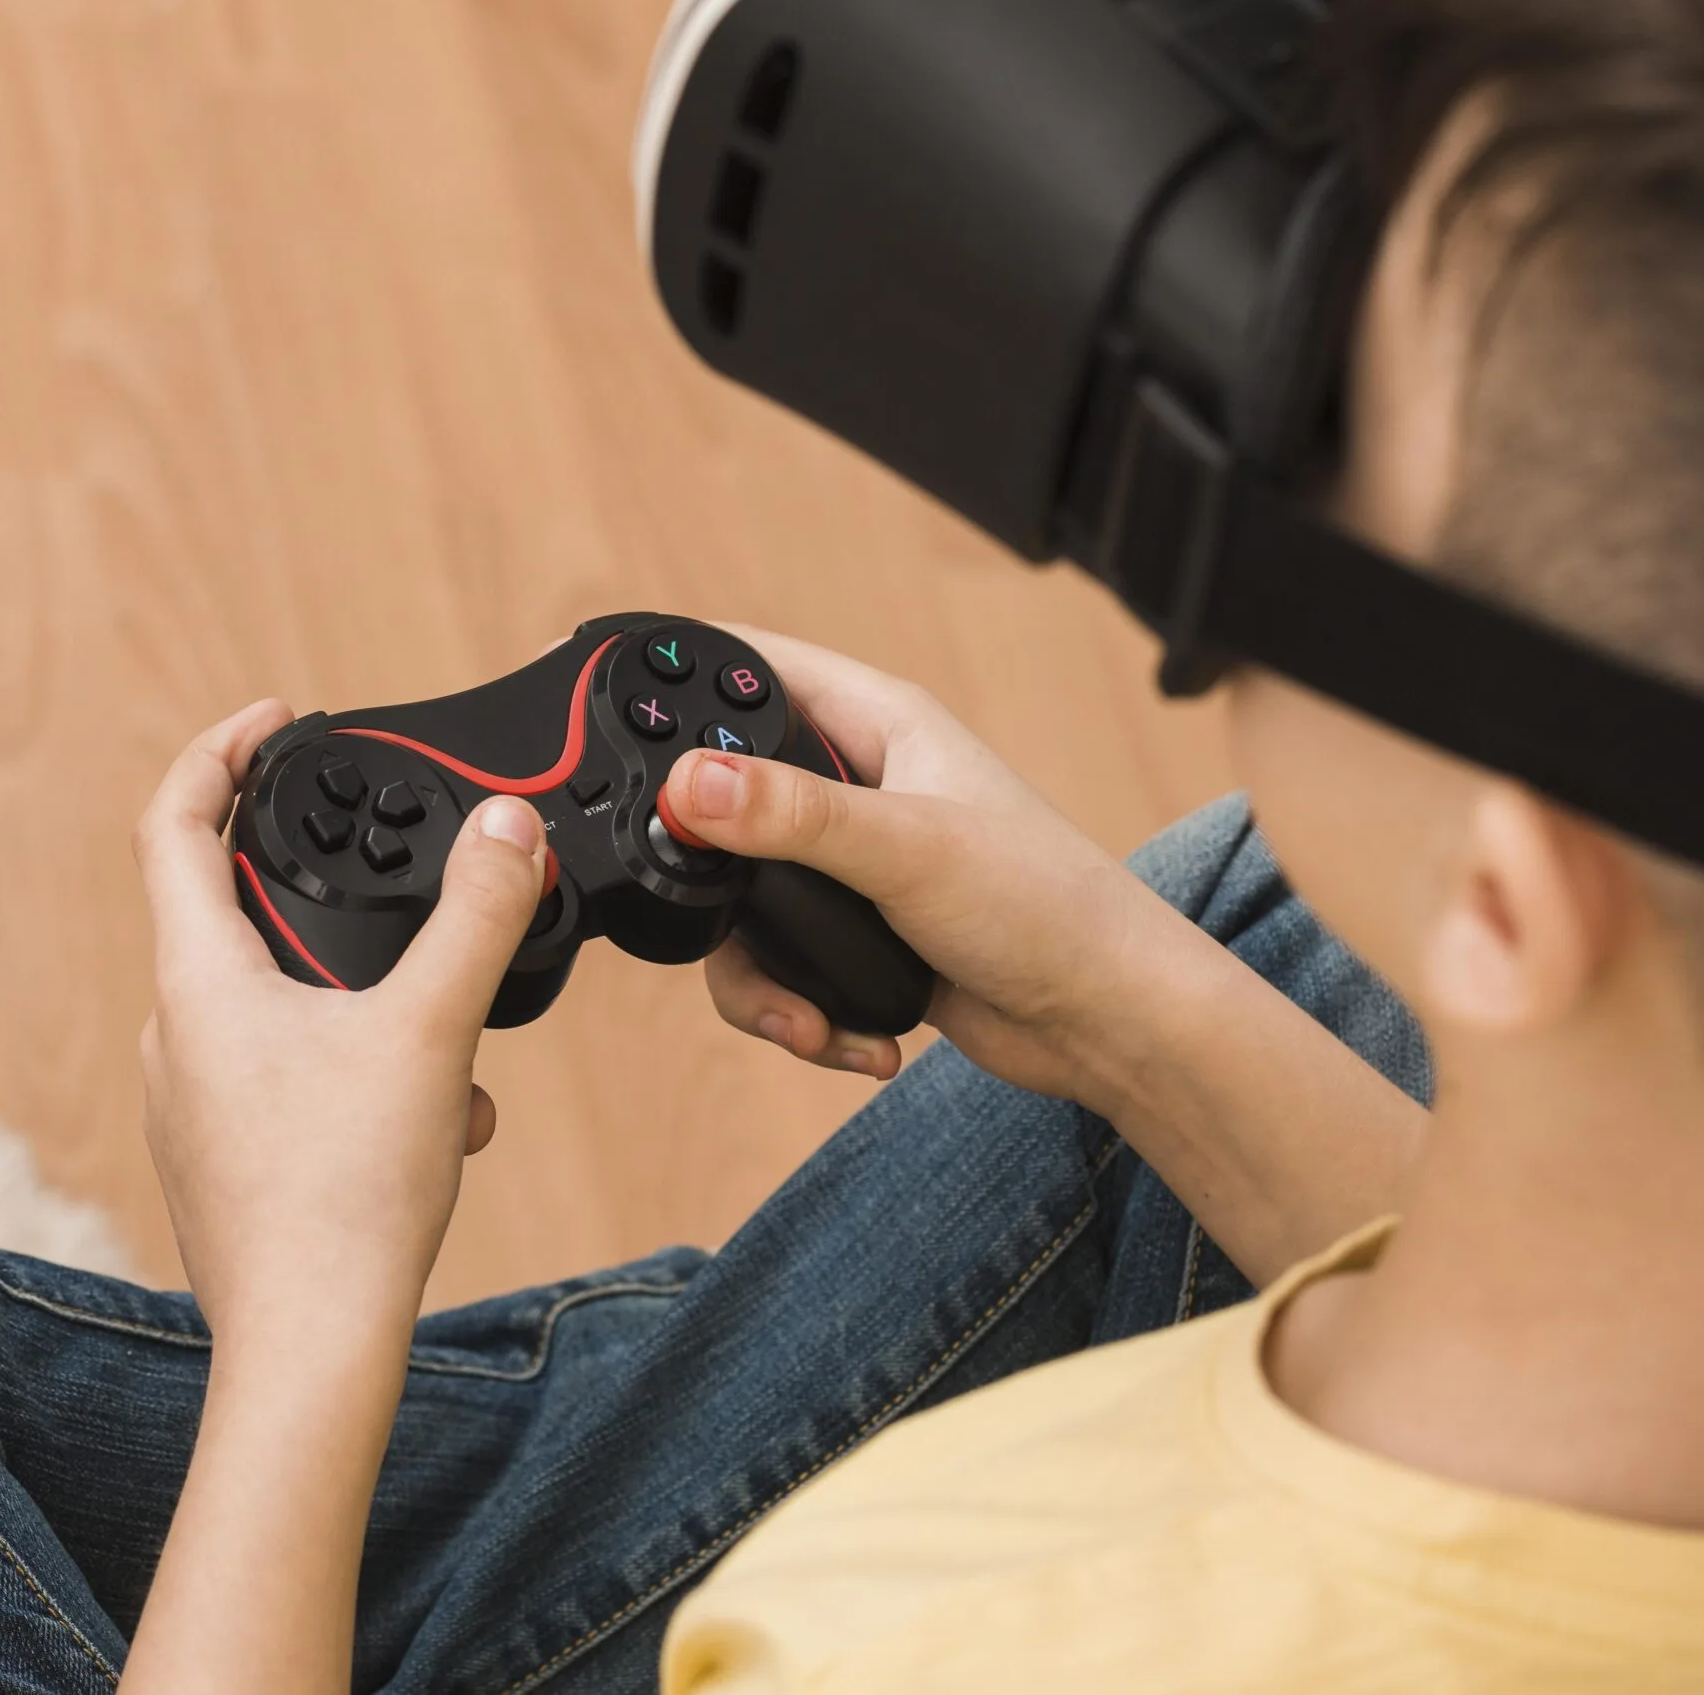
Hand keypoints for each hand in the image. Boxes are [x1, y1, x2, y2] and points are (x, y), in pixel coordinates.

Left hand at [132, 701, 550, 1318]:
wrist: (310, 1351)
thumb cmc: (344, 1199)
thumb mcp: (431, 1029)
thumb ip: (477, 916)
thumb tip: (510, 831)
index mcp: (198, 979)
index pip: (173, 822)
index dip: (222, 751)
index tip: (278, 720)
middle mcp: (175, 1034)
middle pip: (233, 912)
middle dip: (333, 896)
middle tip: (402, 884)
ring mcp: (194, 1104)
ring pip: (280, 1005)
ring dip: (367, 999)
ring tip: (447, 1039)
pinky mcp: (226, 1162)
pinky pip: (292, 1079)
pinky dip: (364, 1073)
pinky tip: (438, 1120)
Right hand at [662, 628, 1176, 1101]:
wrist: (1108, 1023)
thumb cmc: (1049, 908)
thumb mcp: (909, 850)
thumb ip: (793, 817)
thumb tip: (689, 784)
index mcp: (878, 722)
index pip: (751, 664)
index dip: (674, 670)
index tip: (596, 692)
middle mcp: (858, 784)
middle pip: (721, 798)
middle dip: (703, 869)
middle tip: (698, 906)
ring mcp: (853, 866)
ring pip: (737, 903)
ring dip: (754, 977)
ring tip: (801, 1021)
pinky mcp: (855, 937)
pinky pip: (776, 966)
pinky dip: (795, 1013)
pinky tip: (846, 1039)